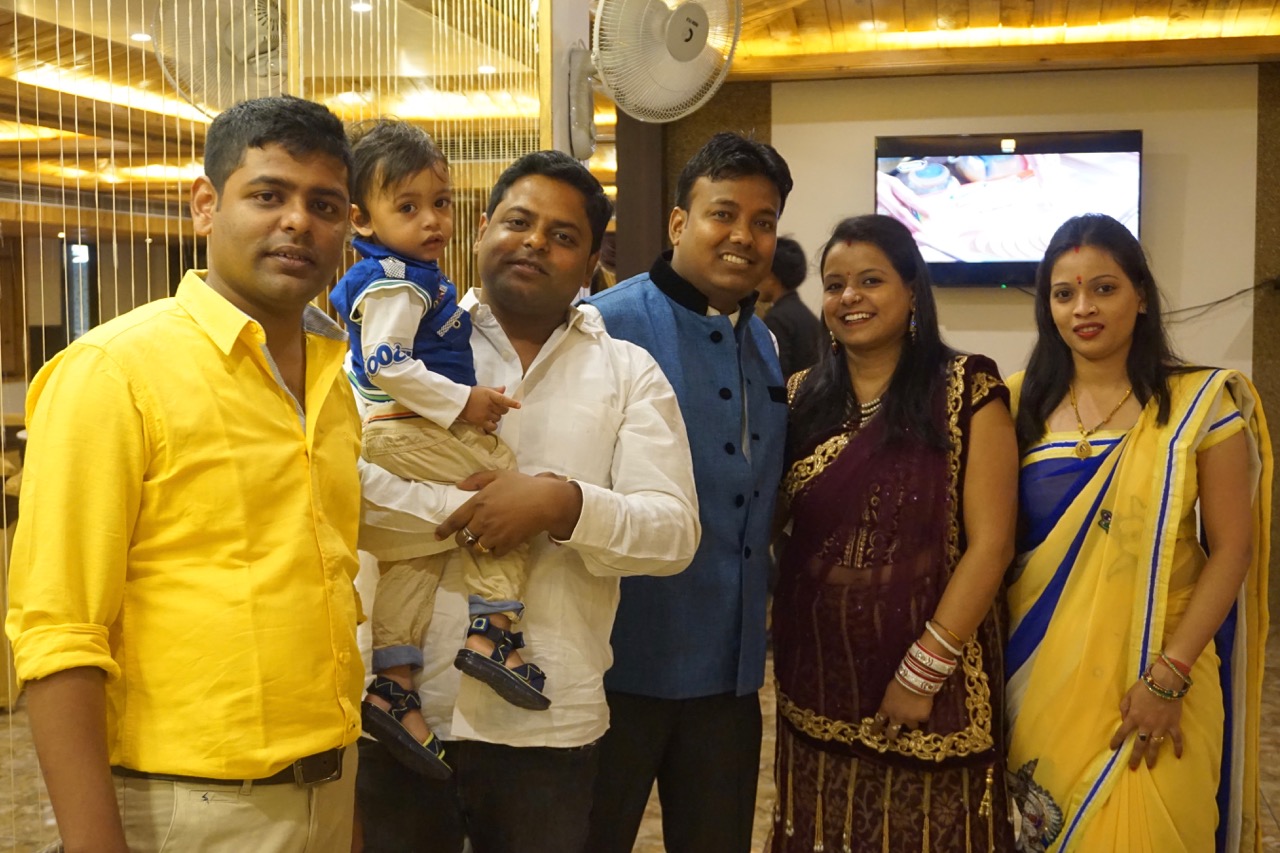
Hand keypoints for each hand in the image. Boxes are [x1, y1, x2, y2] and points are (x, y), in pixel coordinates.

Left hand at [435, 469, 582, 555]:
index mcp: (478, 503)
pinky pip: (493, 553)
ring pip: (477, 547)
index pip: (454, 521)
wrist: (545, 502)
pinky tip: (500, 543)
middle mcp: (483, 521)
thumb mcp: (499, 475)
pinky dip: (494, 550)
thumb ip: (477, 479)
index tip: (438, 536)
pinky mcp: (507, 544)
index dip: (443, 530)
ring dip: (478, 545)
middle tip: (468, 535)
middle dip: (462, 539)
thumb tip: (459, 486)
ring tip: (485, 539)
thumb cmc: (523, 485)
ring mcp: (494, 534)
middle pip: (462, 538)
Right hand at [459, 385, 519, 432]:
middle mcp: (489, 405)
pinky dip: (493, 425)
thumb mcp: (483, 389)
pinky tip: (490, 422)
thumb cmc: (472, 394)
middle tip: (496, 408)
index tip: (519, 406)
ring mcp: (485, 414)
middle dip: (502, 409)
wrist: (459, 402)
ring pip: (499, 418)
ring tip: (490, 414)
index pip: (503, 399)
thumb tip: (504, 389)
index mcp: (490, 395)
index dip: (511, 403)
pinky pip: (493, 427)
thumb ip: (495, 390)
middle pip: (503, 410)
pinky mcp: (481, 422)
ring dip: (497, 417)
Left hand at [868, 677, 934, 741]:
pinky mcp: (922, 718)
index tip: (874, 733)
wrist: (916, 682)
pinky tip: (925, 707)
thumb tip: (892, 703)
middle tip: (892, 737)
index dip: (876, 728)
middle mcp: (897, 717)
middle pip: (892, 732)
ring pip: (911, 727)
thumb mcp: (890, 691)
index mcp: (886, 708)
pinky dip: (923, 714)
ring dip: (912, 722)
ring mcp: (910, 719)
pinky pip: (923, 718)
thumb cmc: (900, 682)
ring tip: (916, 716)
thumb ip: (890, 701)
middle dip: (891, 735)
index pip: (878, 721)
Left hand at [1109, 676, 1184, 769]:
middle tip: (1132, 767)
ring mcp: (1160, 727)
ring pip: (1155, 746)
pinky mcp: (1173, 725)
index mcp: (1134, 718)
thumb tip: (1124, 719)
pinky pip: (1176, 739)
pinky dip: (1178, 747)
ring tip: (1150, 766)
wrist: (1164, 683)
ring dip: (1152, 757)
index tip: (1113, 748)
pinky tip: (1178, 756)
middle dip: (1135, 757)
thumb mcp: (1128, 695)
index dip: (1116, 741)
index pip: (1122, 732)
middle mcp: (1146, 725)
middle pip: (1139, 745)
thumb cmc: (1144, 687)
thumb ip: (1124, 708)